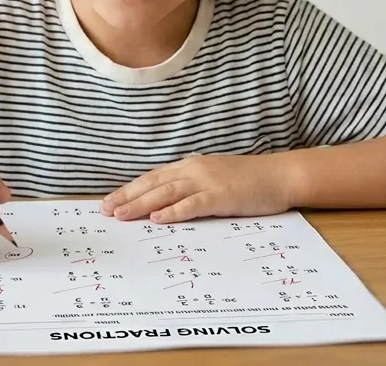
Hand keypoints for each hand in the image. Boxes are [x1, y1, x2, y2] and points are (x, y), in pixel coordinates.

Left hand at [99, 154, 292, 223]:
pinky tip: (157, 219)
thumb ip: (192, 185)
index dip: (129, 189)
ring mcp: (207, 181)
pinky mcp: (221, 196)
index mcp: (191, 165)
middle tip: (105, 211)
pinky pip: (192, 204)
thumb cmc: (250, 180)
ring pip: (166, 192)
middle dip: (127, 197)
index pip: (153, 177)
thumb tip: (167, 201)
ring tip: (121, 215)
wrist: (280, 175)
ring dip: (141, 204)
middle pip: (153, 183)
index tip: (109, 201)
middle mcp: (194, 170)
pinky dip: (173, 211)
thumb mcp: (215, 177)